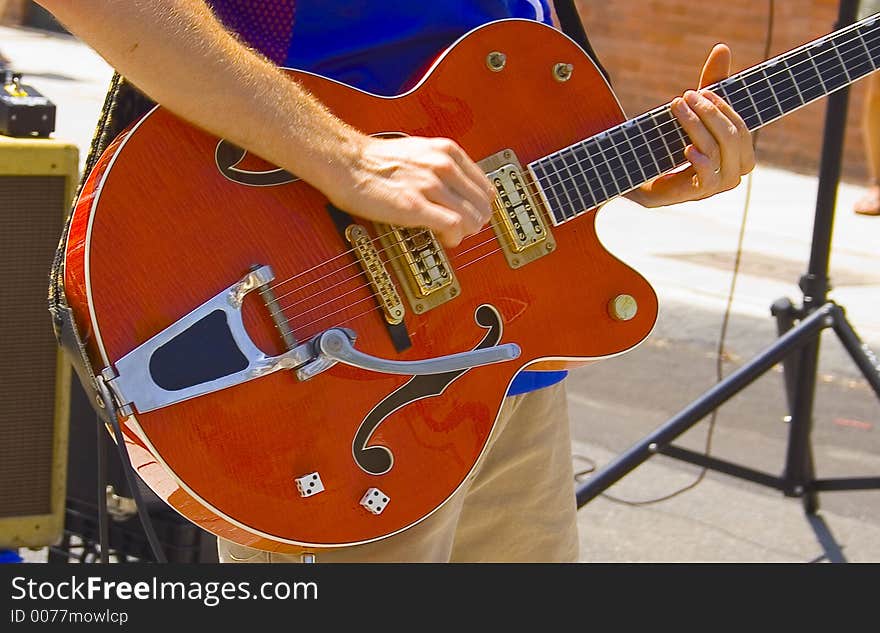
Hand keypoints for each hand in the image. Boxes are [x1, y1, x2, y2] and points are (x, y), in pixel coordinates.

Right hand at [329, 134, 494, 247]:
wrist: (345, 161)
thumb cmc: (373, 158)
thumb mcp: (418, 150)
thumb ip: (439, 165)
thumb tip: (452, 187)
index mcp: (445, 151)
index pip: (483, 185)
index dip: (481, 205)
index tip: (475, 214)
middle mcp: (442, 165)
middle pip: (482, 203)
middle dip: (477, 221)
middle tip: (466, 230)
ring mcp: (430, 185)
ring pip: (472, 216)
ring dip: (468, 232)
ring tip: (456, 236)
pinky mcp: (415, 206)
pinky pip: (453, 226)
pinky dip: (455, 238)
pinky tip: (447, 240)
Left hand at [627, 43, 755, 207]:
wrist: (637, 174)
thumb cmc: (670, 142)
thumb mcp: (693, 112)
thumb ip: (710, 84)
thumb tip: (722, 48)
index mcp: (736, 156)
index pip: (743, 129)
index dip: (726, 109)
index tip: (702, 90)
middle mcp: (730, 174)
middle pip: (733, 139)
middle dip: (710, 114)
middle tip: (684, 97)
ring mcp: (712, 188)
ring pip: (716, 153)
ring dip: (697, 127)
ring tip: (677, 108)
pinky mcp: (691, 196)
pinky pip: (708, 180)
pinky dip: (700, 162)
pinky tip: (687, 148)